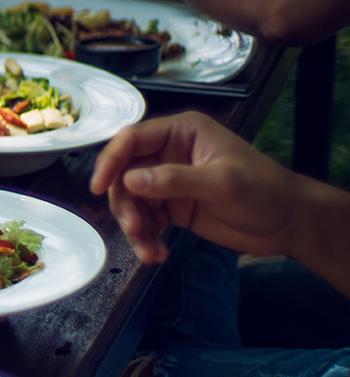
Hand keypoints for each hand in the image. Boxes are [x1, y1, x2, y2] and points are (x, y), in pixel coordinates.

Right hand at [89, 111, 299, 263]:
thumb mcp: (221, 183)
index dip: (110, 161)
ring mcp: (170, 182)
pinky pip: (146, 221)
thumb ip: (175, 180)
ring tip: (150, 252)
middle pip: (125, 175)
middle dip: (126, 205)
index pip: (132, 140)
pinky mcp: (173, 207)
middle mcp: (169, 153)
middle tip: (136, 229)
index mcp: (181, 133)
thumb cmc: (264, 192)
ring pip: (132, 202)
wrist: (289, 224)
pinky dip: (146, 239)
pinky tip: (157, 254)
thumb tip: (130, 181)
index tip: (97, 188)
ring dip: (135, 228)